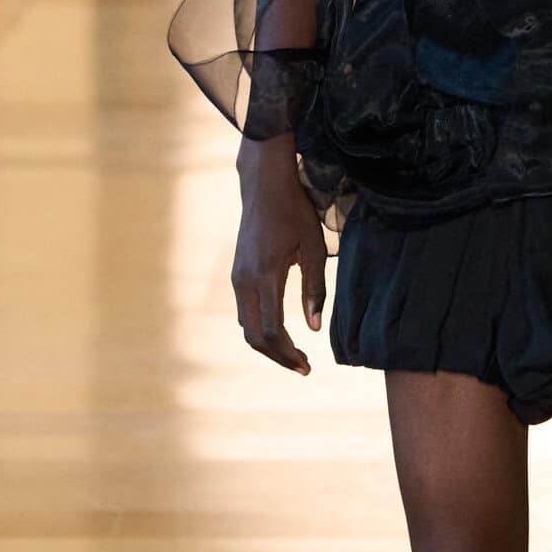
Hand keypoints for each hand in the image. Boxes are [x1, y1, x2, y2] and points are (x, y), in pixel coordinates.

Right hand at [232, 135, 326, 372]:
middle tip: (303, 366)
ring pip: (246, 326)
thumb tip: (314, 328)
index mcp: (265, 275)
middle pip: (254, 336)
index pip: (271, 330)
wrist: (264, 184)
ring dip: (267, 345)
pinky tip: (279, 332)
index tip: (308, 365)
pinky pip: (244, 312)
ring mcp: (236, 277)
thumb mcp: (314, 249)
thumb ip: (315, 289)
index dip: (288, 353)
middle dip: (278, 356)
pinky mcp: (236, 273)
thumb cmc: (294, 212)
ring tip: (293, 353)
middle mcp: (244, 280)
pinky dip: (259, 328)